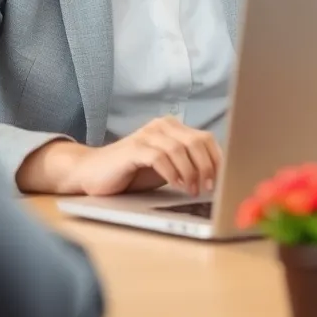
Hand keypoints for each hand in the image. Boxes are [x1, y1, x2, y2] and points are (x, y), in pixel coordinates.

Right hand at [17, 117, 221, 196]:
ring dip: (191, 172)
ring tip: (191, 190)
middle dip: (207, 167)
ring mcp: (147, 135)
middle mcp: (161, 126)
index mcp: (172, 128)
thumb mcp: (166, 168)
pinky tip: (176, 185)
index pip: (206, 138)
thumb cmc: (133, 173)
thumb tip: (217, 177)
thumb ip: (187, 165)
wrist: (94, 173)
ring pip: (180, 149)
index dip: (217, 159)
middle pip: (197, 141)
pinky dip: (172, 172)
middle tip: (208, 188)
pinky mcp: (133, 148)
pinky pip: (159, 156)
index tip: (222, 181)